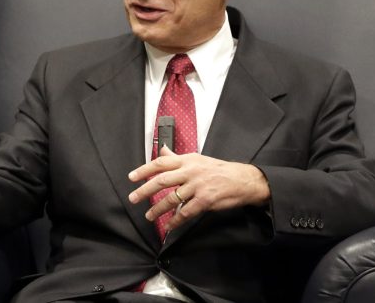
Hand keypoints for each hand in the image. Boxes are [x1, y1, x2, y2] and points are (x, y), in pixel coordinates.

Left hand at [127, 146, 269, 230]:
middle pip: (162, 180)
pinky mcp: (205, 200)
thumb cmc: (219, 170)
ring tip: (149, 215)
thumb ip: (177, 157)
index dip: (144, 170)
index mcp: (187, 160)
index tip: (132, 177)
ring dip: (158, 209)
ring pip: (172, 198)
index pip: (161, 162)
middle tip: (133, 198)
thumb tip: (161, 150)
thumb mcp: (197, 159)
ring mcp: (198, 186)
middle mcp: (191, 171)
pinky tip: (169, 225)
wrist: (243, 180)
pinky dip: (175, 220)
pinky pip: (185, 212)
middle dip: (145, 190)